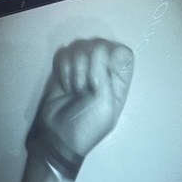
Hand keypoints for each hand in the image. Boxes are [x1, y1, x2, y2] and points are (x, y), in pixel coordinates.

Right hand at [29, 38, 134, 161]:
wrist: (59, 136)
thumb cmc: (88, 125)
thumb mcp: (104, 105)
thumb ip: (104, 76)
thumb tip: (99, 48)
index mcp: (119, 81)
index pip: (122, 52)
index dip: (111, 57)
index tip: (102, 73)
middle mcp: (103, 71)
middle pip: (99, 45)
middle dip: (89, 64)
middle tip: (84, 88)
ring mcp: (83, 68)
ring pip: (79, 47)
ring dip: (74, 68)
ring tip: (73, 89)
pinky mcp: (64, 68)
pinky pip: (63, 53)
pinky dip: (63, 68)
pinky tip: (64, 84)